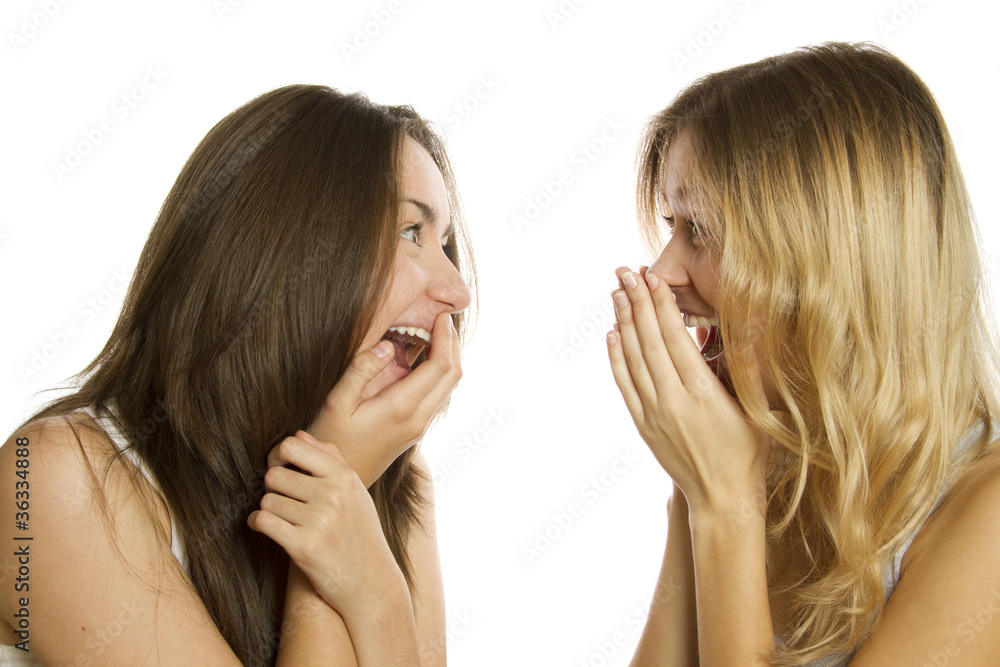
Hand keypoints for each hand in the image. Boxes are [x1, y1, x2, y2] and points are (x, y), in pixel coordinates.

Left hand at [247, 431, 406, 618]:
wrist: (371, 582)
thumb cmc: (360, 534)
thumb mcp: (354, 492)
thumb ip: (331, 460)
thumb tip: (300, 435)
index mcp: (345, 477)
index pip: (293, 445)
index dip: (278, 455)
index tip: (279, 468)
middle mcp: (333, 495)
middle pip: (275, 474)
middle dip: (273, 487)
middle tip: (281, 499)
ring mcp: (319, 521)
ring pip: (267, 499)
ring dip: (267, 509)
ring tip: (281, 518)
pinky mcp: (304, 547)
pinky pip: (263, 521)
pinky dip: (257, 523)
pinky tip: (266, 527)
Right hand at [309, 310, 461, 485]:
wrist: (338, 477)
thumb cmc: (330, 439)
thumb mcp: (336, 401)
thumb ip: (361, 369)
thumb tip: (388, 345)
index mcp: (402, 407)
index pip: (440, 366)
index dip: (445, 337)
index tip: (441, 316)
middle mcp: (418, 418)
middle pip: (452, 375)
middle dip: (452, 344)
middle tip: (441, 320)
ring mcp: (419, 425)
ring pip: (448, 386)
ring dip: (446, 357)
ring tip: (432, 332)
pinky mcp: (415, 428)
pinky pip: (436, 394)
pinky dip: (436, 371)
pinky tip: (418, 356)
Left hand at [606, 266, 769, 514]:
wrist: (722, 498)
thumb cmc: (749, 452)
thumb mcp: (757, 408)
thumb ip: (748, 370)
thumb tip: (751, 329)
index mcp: (702, 394)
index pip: (675, 339)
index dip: (661, 305)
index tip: (652, 277)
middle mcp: (672, 402)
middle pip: (648, 342)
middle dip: (636, 302)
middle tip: (625, 271)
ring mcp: (653, 414)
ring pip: (632, 359)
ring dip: (623, 322)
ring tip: (616, 292)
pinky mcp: (643, 424)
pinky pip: (624, 384)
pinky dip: (616, 357)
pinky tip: (612, 334)